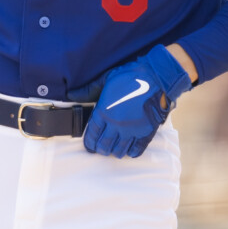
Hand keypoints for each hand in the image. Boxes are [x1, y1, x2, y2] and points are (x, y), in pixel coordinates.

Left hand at [67, 45, 191, 157]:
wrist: (157, 77)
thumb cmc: (130, 76)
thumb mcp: (105, 79)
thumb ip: (88, 90)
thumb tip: (70, 95)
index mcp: (104, 112)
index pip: (92, 135)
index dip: (89, 143)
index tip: (89, 146)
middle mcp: (116, 125)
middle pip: (104, 145)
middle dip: (100, 148)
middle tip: (101, 148)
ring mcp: (131, 131)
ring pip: (119, 151)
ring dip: (115, 151)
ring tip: (114, 149)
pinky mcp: (146, 133)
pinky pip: (136, 150)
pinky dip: (131, 152)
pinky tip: (129, 149)